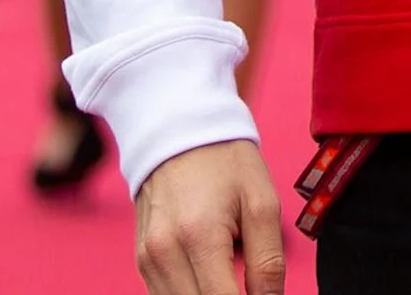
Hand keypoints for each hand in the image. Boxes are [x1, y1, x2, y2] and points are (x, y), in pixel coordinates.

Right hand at [134, 138, 286, 294]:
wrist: (179, 131)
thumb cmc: (226, 164)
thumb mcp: (262, 204)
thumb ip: (269, 263)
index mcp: (199, 237)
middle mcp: (163, 253)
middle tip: (252, 289)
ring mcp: (147, 260)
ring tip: (233, 283)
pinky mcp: (142, 262)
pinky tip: (212, 283)